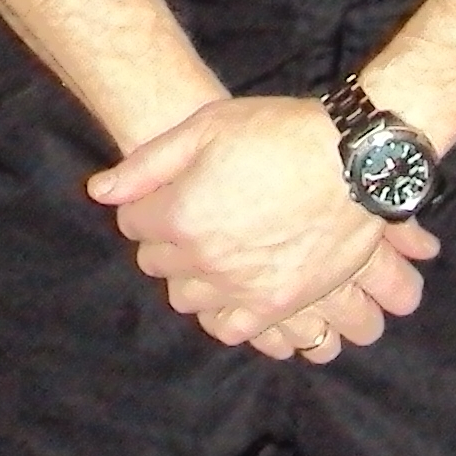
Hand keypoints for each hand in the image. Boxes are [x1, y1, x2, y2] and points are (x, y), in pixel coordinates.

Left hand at [90, 95, 441, 353]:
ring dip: (192, 276)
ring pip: (189, 300)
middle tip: (192, 217)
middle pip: (157, 264)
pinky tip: (232, 287)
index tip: (166, 194)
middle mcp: (205, 260)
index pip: (133, 225)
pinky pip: (231, 328)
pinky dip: (224, 312)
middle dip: (166, 240)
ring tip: (214, 249)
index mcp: (181, 215)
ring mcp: (242, 288)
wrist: (355, 160)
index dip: (147, 205)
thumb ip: (147, 165)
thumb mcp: (207, 127)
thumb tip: (99, 192)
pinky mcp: (278, 306)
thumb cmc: (279, 133)